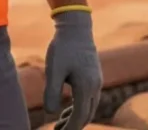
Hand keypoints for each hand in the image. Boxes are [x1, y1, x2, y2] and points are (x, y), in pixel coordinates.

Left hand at [44, 11, 102, 128]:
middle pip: (86, 114)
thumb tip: (50, 113)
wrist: (76, 26)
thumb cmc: (62, 47)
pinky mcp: (94, 75)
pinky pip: (90, 98)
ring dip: (76, 117)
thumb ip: (52, 92)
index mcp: (86, 87)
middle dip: (73, 126)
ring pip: (89, 107)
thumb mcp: (53, 70)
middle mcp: (95, 86)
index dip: (70, 129)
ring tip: (60, 123)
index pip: (79, 117)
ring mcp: (97, 80)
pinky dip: (79, 106)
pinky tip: (67, 107)